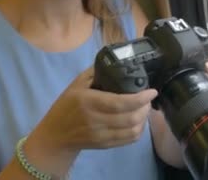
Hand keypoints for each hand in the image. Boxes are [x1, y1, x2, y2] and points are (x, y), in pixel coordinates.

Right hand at [28, 67, 157, 152]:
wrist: (55, 135)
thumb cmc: (66, 107)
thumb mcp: (76, 85)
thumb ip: (96, 73)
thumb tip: (117, 62)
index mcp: (89, 102)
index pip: (121, 102)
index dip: (141, 98)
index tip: (152, 91)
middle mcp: (96, 120)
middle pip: (131, 117)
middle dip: (145, 107)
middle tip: (148, 99)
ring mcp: (101, 135)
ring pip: (133, 130)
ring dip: (144, 119)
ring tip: (144, 109)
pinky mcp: (105, 145)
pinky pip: (129, 140)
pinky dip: (139, 130)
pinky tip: (139, 121)